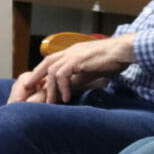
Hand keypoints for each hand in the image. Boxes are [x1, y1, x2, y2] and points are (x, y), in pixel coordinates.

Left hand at [14, 35, 135, 104]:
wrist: (124, 51)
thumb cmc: (112, 60)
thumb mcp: (92, 70)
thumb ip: (80, 77)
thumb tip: (70, 89)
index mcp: (73, 52)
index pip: (52, 60)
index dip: (42, 72)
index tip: (37, 85)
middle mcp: (71, 51)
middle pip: (47, 62)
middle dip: (37, 76)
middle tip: (30, 90)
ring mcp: (74, 53)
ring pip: (52, 70)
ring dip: (50, 87)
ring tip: (52, 102)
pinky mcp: (78, 59)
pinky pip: (63, 73)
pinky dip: (62, 86)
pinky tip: (65, 97)